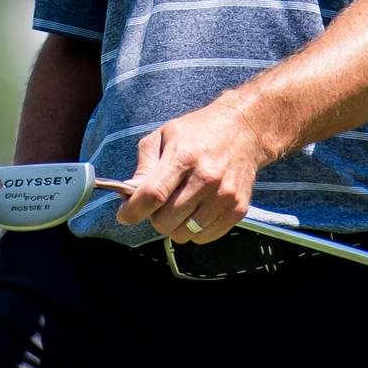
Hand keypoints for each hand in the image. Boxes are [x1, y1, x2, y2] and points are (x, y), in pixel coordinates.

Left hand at [114, 95, 269, 244]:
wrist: (244, 130)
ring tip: (179, 206)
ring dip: (175, 225)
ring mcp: (224, 196)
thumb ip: (144, 167)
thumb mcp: (163, 137)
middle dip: (154, 216)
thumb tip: (129, 195)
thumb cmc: (198, 132)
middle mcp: (206, 179)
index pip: (152, 195)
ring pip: (184, 233)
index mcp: (184, 157)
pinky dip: (194, 230)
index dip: (133, 211)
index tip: (124, 215)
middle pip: (166, 220)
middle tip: (159, 203)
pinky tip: (195, 211)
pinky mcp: (237, 209)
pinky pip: (204, 237)